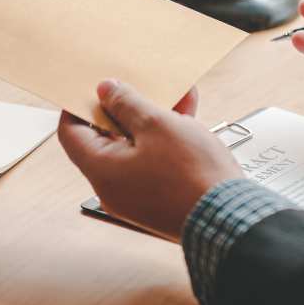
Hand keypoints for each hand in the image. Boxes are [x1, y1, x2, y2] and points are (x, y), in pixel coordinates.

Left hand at [58, 80, 241, 239]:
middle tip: (139, 85)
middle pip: (106, 138)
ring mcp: (136, 195)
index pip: (71, 133)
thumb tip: (104, 91)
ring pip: (135, 147)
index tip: (91, 86)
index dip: (78, 105)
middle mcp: (113, 186)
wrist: (232, 219)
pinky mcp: (160, 198)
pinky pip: (153, 162)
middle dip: (126, 107)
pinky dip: (166, 139)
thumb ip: (127, 104)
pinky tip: (188, 114)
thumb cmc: (192, 175)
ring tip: (176, 94)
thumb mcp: (157, 125)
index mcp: (101, 170)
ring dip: (153, 119)